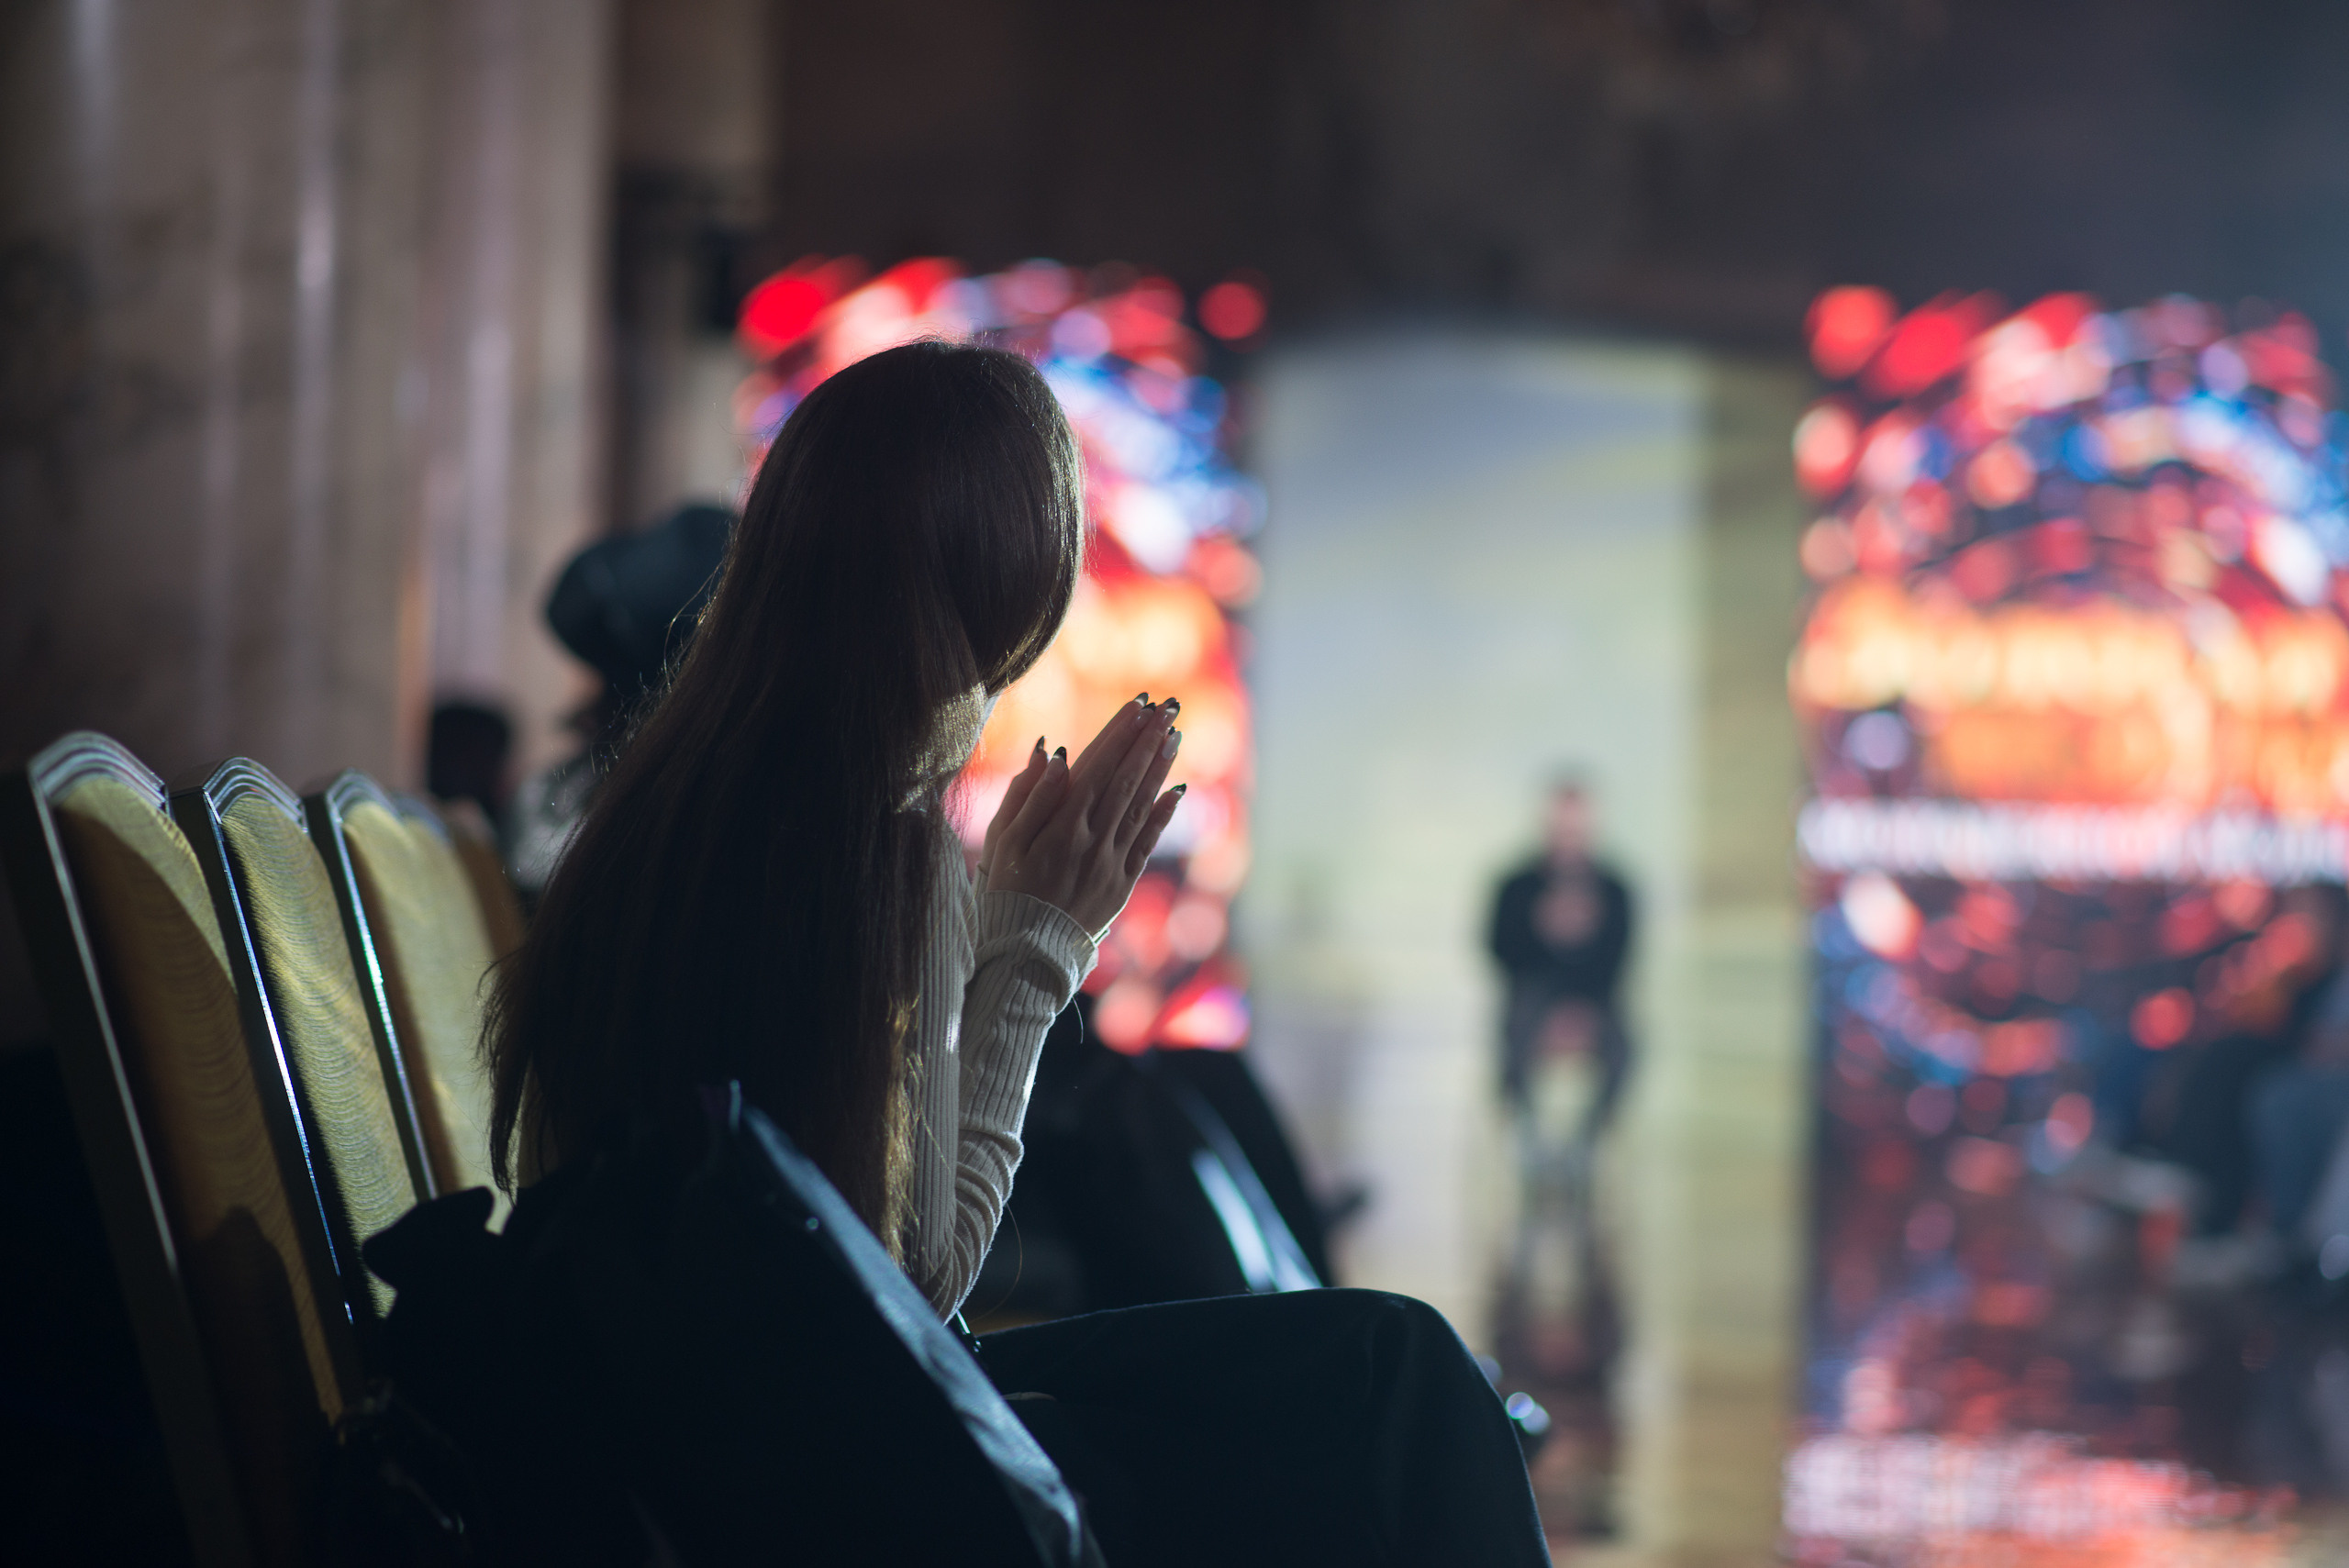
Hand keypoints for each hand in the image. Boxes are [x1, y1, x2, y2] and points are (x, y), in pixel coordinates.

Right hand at [978, 695, 1185, 934]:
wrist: (1025, 952)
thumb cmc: (1006, 891)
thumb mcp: (1002, 841)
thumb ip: (1028, 796)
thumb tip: (1052, 753)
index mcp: (1061, 826)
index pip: (1097, 767)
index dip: (1119, 734)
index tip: (1138, 705)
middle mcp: (1092, 840)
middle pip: (1125, 780)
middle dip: (1145, 741)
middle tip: (1166, 709)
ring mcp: (1111, 863)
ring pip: (1140, 806)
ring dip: (1158, 769)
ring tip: (1173, 736)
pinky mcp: (1122, 885)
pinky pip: (1147, 843)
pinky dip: (1162, 815)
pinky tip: (1176, 791)